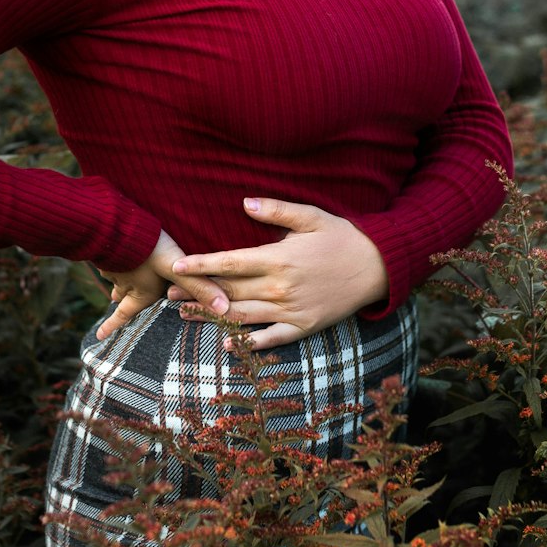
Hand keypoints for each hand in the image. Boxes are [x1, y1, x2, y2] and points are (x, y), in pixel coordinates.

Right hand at [95, 229, 229, 339]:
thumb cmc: (147, 250)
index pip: (125, 313)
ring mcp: (112, 263)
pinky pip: (108, 254)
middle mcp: (123, 280)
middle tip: (114, 303)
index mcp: (139, 291)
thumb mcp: (176, 268)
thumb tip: (223, 310)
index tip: (98, 337)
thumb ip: (199, 286)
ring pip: (113, 274)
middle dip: (118, 300)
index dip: (113, 326)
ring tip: (113, 276)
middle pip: (119, 294)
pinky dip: (111, 255)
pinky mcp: (107, 245)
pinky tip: (112, 246)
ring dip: (115, 277)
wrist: (117, 225)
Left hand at [167, 197, 388, 350]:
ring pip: (244, 316)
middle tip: (168, 294)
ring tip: (184, 316)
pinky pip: (272, 339)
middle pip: (230, 292)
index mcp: (279, 258)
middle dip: (197, 293)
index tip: (177, 266)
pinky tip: (227, 343)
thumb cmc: (342, 236)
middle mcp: (282, 287)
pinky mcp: (304, 327)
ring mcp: (292, 310)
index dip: (201, 265)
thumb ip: (277, 211)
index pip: (231, 262)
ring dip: (212, 317)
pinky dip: (248, 343)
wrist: (378, 267)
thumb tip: (245, 202)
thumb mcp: (311, 216)